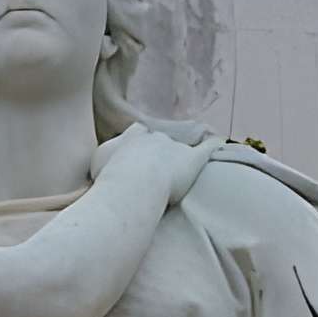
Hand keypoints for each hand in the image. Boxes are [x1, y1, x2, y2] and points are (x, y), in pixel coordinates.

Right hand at [90, 123, 214, 207]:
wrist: (133, 184)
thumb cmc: (111, 177)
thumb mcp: (97, 163)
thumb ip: (104, 158)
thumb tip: (105, 161)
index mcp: (132, 137)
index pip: (138, 132)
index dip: (139, 141)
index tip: (138, 151)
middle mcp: (154, 138)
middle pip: (159, 140)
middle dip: (158, 152)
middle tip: (155, 169)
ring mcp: (175, 148)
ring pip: (181, 147)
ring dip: (180, 155)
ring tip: (182, 165)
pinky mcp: (193, 160)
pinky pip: (207, 148)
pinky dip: (214, 144)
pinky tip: (220, 142)